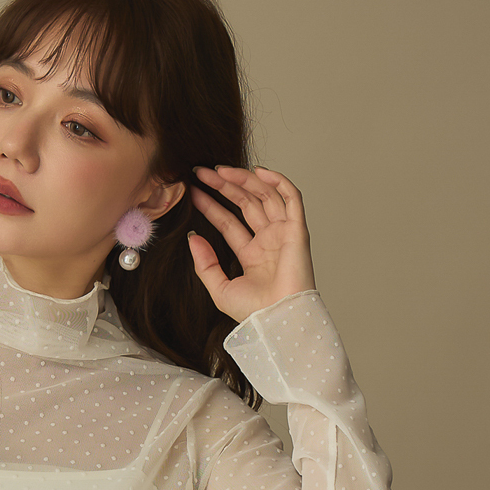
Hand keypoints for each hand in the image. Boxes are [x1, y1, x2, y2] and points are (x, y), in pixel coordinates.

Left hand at [187, 164, 316, 325]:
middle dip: (224, 186)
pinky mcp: (297, 230)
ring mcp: (283, 234)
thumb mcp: (220, 288)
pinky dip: (278, 181)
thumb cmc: (255, 312)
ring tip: (219, 170)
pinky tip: (257, 171)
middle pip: (245, 204)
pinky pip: (292, 198)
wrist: (278, 319)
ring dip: (243, 180)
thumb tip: (192, 237)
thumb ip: (205, 264)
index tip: (194, 191)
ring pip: (265, 196)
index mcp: (252, 255)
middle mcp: (268, 241)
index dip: (212, 205)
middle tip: (202, 173)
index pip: (229, 222)